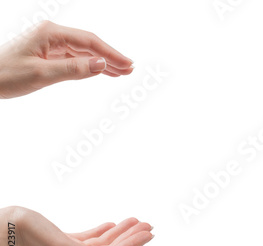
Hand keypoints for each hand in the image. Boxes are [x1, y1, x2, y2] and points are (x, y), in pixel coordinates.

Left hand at [0, 20, 133, 98]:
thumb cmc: (5, 75)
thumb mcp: (42, 74)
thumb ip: (73, 69)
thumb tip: (101, 65)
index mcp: (50, 33)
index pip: (89, 42)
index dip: (111, 54)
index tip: (128, 65)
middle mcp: (52, 35)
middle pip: (89, 45)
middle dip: (111, 57)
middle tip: (130, 69)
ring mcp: (50, 45)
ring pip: (83, 52)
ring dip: (102, 62)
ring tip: (121, 72)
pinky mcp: (47, 55)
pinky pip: (74, 59)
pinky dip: (89, 65)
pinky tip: (100, 71)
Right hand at [1, 206, 152, 245]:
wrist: (5, 227)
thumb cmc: (29, 235)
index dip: (133, 245)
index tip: (149, 233)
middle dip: (132, 238)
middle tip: (149, 225)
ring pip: (104, 243)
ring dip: (121, 232)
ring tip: (136, 221)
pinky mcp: (64, 241)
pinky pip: (91, 238)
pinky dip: (104, 231)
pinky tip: (112, 225)